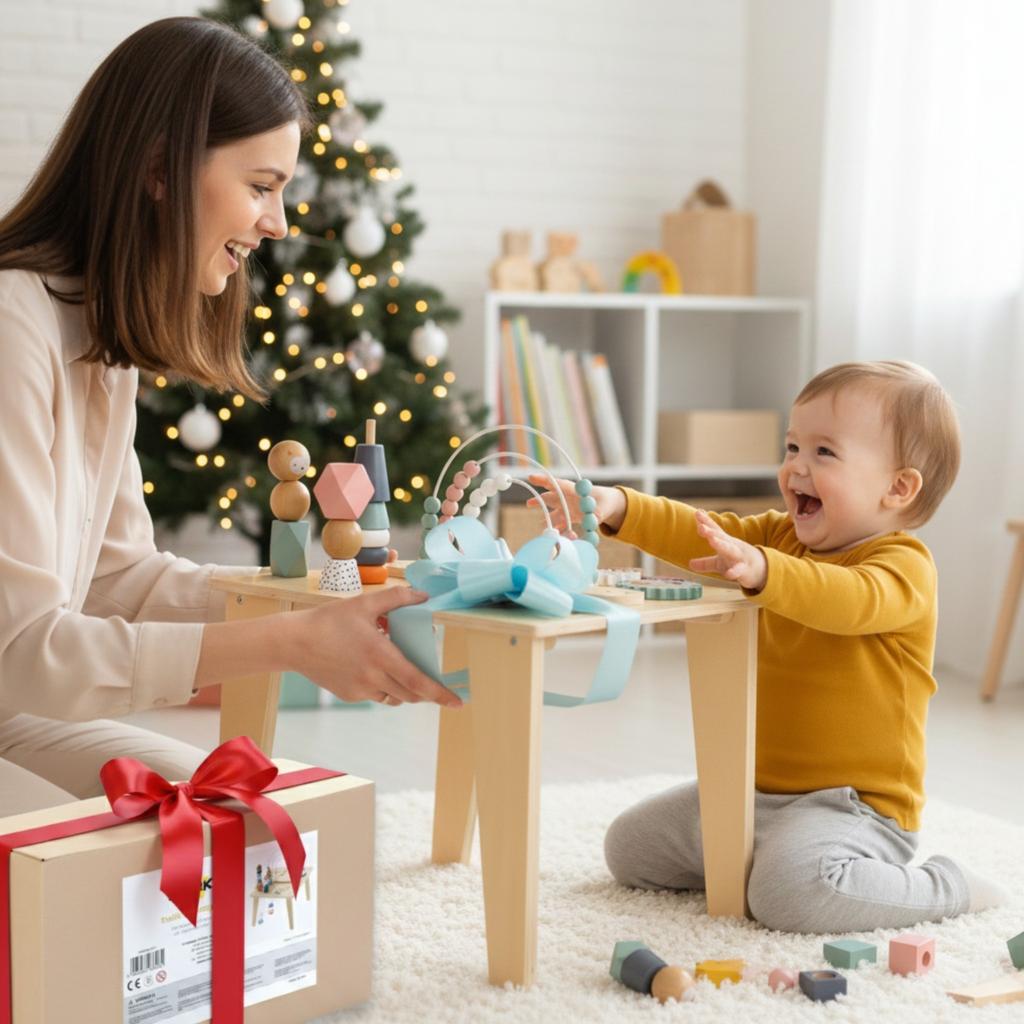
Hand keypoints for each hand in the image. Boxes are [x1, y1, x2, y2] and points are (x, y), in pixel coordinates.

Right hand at [292, 587, 462, 708]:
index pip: (418, 681)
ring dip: (404, 688)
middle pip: (410, 693)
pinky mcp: (350, 695)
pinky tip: (373, 667)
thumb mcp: (365, 604)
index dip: (439, 693)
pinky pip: (376, 695)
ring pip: (394, 696)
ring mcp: (361, 689)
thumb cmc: (329, 621)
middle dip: (426, 691)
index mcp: (380, 655)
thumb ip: (397, 598)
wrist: (294, 642)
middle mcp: (373, 677)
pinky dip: (383, 686)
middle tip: (434, 682)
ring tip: (400, 669)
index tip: (457, 702)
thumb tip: (423, 595)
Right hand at [525, 475, 626, 532]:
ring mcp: (567, 508)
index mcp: (575, 490)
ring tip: (543, 526)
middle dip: (538, 500)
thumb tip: (591, 521)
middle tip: (529, 503)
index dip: (544, 480)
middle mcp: (567, 498)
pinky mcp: (569, 517)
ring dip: (547, 519)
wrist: (607, 505)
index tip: (531, 477)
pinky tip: (557, 536)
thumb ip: (596, 514)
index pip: (558, 484)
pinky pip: (560, 524)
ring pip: (552, 512)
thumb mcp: (604, 507)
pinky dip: (559, 530)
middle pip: (550, 497)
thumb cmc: (605, 501)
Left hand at [688, 509, 767, 590]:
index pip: (715, 530)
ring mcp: (739, 557)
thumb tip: (690, 564)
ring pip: (730, 550)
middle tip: (701, 526)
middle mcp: (732, 546)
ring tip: (712, 540)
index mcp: (725, 542)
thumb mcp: (720, 563)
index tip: (697, 512)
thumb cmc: (738, 563)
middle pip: (721, 537)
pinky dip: (734, 572)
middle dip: (711, 531)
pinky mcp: (745, 569)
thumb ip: (705, 563)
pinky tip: (728, 574)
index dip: (706, 522)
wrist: (762, 570)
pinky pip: (739, 570)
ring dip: (721, 544)